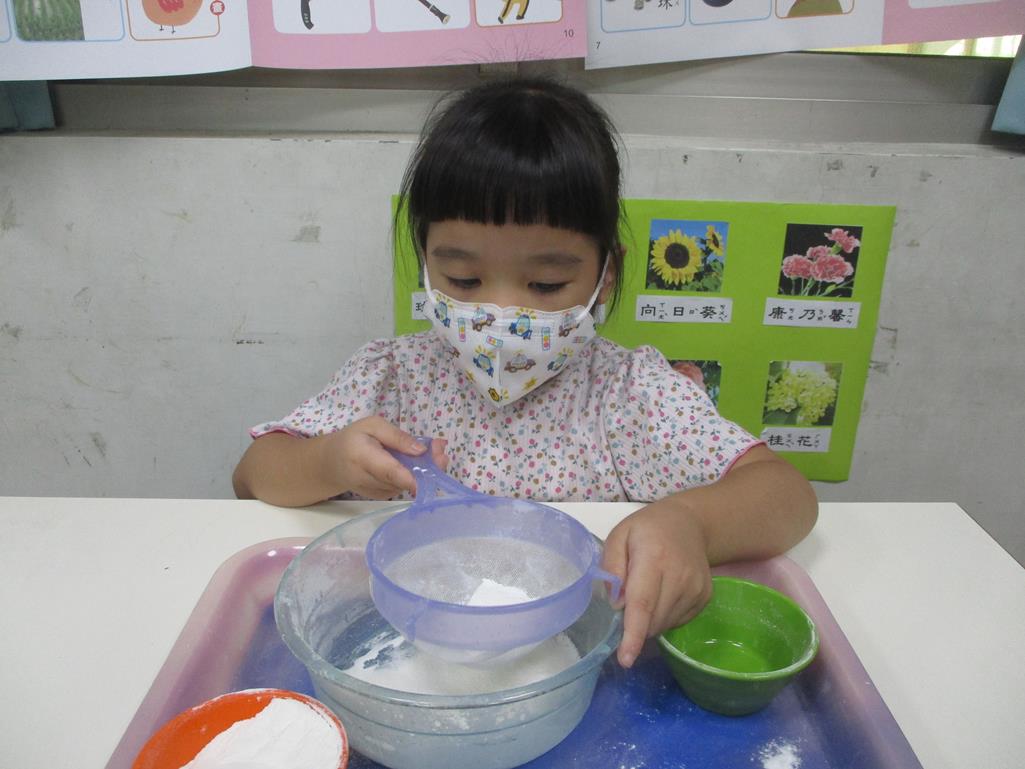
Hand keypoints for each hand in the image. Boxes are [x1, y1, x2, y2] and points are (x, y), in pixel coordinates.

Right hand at [328, 416, 447, 498]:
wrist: (332, 462)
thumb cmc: (353, 439)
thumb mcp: (373, 425)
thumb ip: (397, 437)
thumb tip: (421, 450)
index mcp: (363, 457)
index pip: (389, 472)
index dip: (411, 477)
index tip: (430, 477)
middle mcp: (367, 480)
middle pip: (403, 480)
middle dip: (427, 466)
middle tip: (440, 449)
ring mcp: (375, 492)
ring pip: (406, 484)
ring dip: (422, 469)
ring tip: (428, 453)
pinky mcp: (381, 497)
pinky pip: (403, 487)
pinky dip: (412, 476)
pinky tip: (413, 463)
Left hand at [601, 500, 711, 667]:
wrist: (689, 523)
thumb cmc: (647, 529)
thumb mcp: (619, 536)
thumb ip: (612, 567)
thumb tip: (616, 605)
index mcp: (655, 557)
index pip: (643, 603)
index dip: (633, 634)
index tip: (625, 659)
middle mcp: (680, 576)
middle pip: (653, 620)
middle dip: (633, 625)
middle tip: (625, 602)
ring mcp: (697, 588)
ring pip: (664, 625)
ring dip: (648, 621)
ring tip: (645, 592)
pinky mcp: (705, 597)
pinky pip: (677, 621)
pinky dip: (662, 617)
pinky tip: (661, 594)